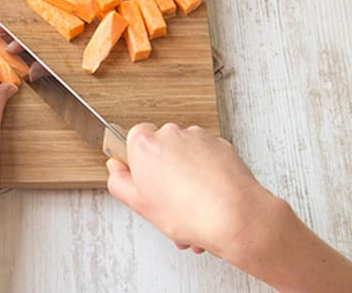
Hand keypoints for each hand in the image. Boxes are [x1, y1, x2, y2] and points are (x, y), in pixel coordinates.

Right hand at [106, 123, 273, 256]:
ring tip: (192, 206)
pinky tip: (208, 199)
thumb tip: (116, 169)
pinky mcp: (221, 145)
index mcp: (145, 144)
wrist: (235, 217)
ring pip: (185, 154)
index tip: (143, 178)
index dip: (138, 161)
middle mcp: (171, 133)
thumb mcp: (139, 205)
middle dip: (164, 172)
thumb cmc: (190, 213)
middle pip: (160, 148)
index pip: (133, 138)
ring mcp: (198, 137)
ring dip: (186, 175)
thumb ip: (119, 182)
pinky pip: (206, 157)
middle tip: (168, 200)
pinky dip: (206, 174)